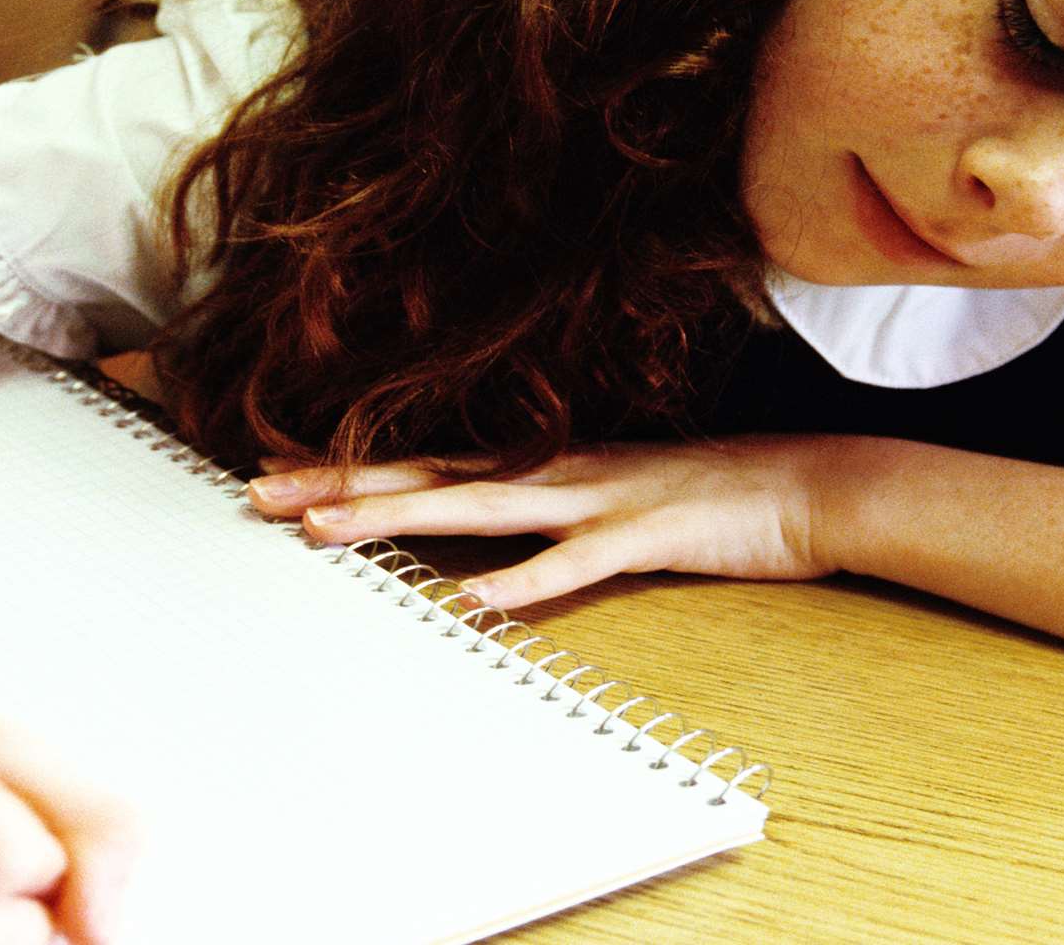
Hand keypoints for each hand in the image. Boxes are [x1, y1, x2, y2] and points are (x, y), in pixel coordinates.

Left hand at [246, 435, 882, 607]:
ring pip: (481, 507)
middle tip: (258, 494)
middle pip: (430, 474)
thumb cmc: (710, 496)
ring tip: (329, 532)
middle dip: (343, 485)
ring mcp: (598, 497)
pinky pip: (575, 563)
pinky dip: (524, 582)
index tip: (277, 475)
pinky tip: (474, 602)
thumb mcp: (613, 495)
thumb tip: (485, 540)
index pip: (429, 462)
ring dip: (401, 516)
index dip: (353, 468)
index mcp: (547, 463)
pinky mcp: (643, 534)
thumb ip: (550, 508)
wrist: (805, 486)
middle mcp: (557, 471)